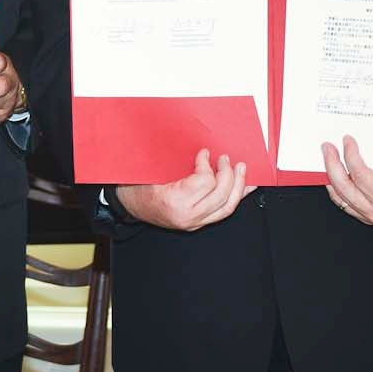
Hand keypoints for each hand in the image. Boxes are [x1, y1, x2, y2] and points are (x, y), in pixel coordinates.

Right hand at [114, 148, 254, 231]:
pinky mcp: (198, 223)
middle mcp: (187, 216)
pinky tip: (244, 187)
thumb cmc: (137, 186)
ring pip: (227, 207)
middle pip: (221, 195)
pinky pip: (223, 212)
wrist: (128, 205)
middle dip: (228, 174)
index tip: (205, 153)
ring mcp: (194, 222)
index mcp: (174, 201)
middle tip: (226, 159)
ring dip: (238, 186)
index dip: (207, 164)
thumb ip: (179, 160)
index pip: (204, 182)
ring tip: (242, 170)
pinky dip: (236, 197)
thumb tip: (201, 148)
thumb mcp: (153, 169)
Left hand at [320, 135, 372, 225]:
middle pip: (344, 187)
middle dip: (332, 165)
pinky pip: (344, 203)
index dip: (350, 156)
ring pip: (340, 197)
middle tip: (328, 148)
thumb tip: (366, 139)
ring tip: (327, 158)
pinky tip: (333, 176)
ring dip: (331, 176)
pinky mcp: (366, 217)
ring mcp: (370, 217)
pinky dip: (336, 189)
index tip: (347, 141)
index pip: (360, 175)